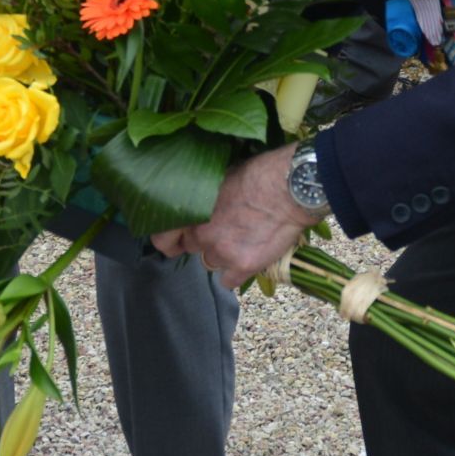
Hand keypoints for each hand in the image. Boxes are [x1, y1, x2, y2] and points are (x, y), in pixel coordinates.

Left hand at [152, 144, 317, 288]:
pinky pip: (228, 280)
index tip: (178, 241)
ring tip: (243, 239)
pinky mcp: (243, 266)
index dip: (171, 241)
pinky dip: (237, 271)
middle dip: (204, 242)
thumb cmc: (259, 174)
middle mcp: (202, 234)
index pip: (162, 239)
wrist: (291, 188)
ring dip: (223, 255)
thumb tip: (195, 204)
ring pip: (211, 263)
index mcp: (192, 210)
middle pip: (192, 249)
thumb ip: (202, 198)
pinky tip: (250, 255)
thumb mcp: (220, 178)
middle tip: (223, 231)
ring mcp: (222, 252)